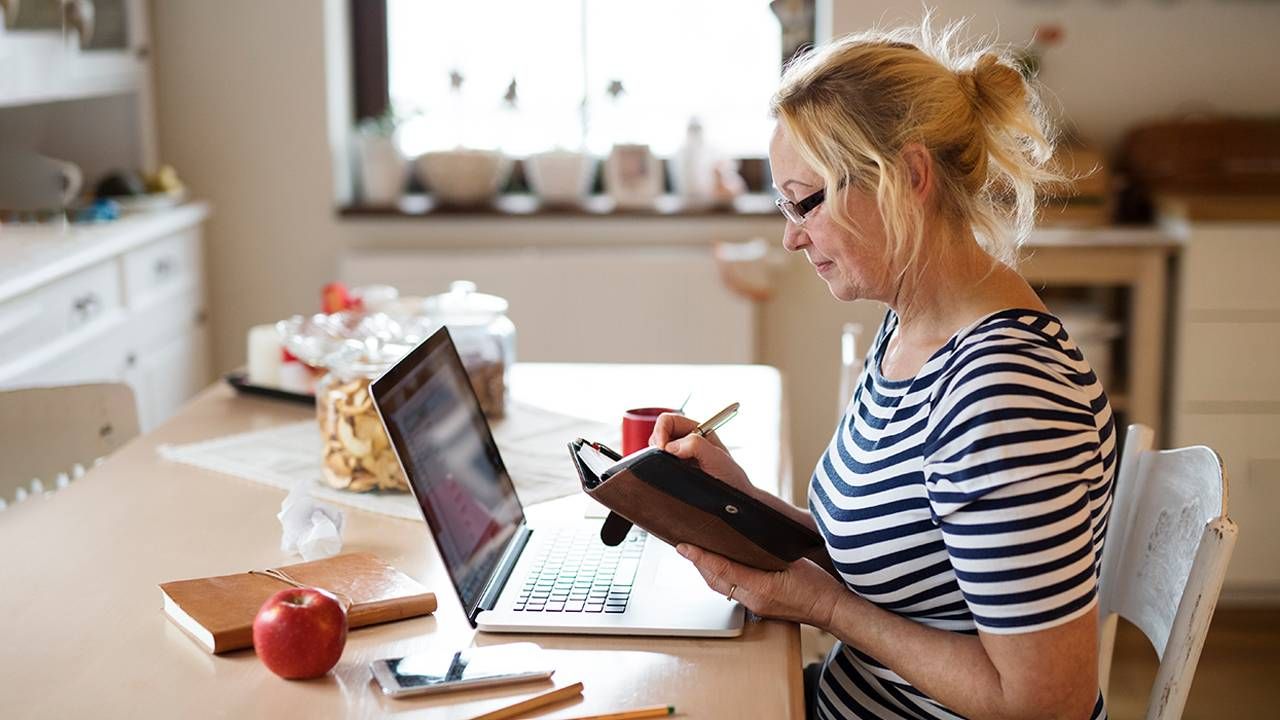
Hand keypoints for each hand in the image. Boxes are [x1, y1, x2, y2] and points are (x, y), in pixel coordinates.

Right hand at [650, 412, 752, 493]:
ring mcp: (679, 455)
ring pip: (656, 449)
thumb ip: (697, 446)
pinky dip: (658, 467)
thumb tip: (671, 446)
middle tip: (666, 460)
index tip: (663, 448)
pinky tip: (671, 475)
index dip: (661, 431)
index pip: (668, 421)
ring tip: (673, 469)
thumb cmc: (731, 476)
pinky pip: (658, 463)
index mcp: (696, 430)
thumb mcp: (717, 458)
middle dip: (657, 445)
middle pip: (658, 433)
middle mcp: (686, 440)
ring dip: (657, 457)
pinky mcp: (675, 468)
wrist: (734, 496)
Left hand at [677, 544, 845, 628]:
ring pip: (722, 587)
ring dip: (708, 571)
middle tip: (685, 546)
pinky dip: (722, 578)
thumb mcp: (792, 562)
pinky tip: (721, 567)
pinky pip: (733, 591)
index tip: (684, 546)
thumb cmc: (818, 585)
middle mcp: (753, 600)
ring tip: (698, 554)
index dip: (701, 557)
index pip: (722, 569)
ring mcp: (755, 607)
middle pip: (715, 581)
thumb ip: (765, 554)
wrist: (832, 610)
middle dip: (698, 563)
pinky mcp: (759, 608)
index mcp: (761, 588)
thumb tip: (742, 542)